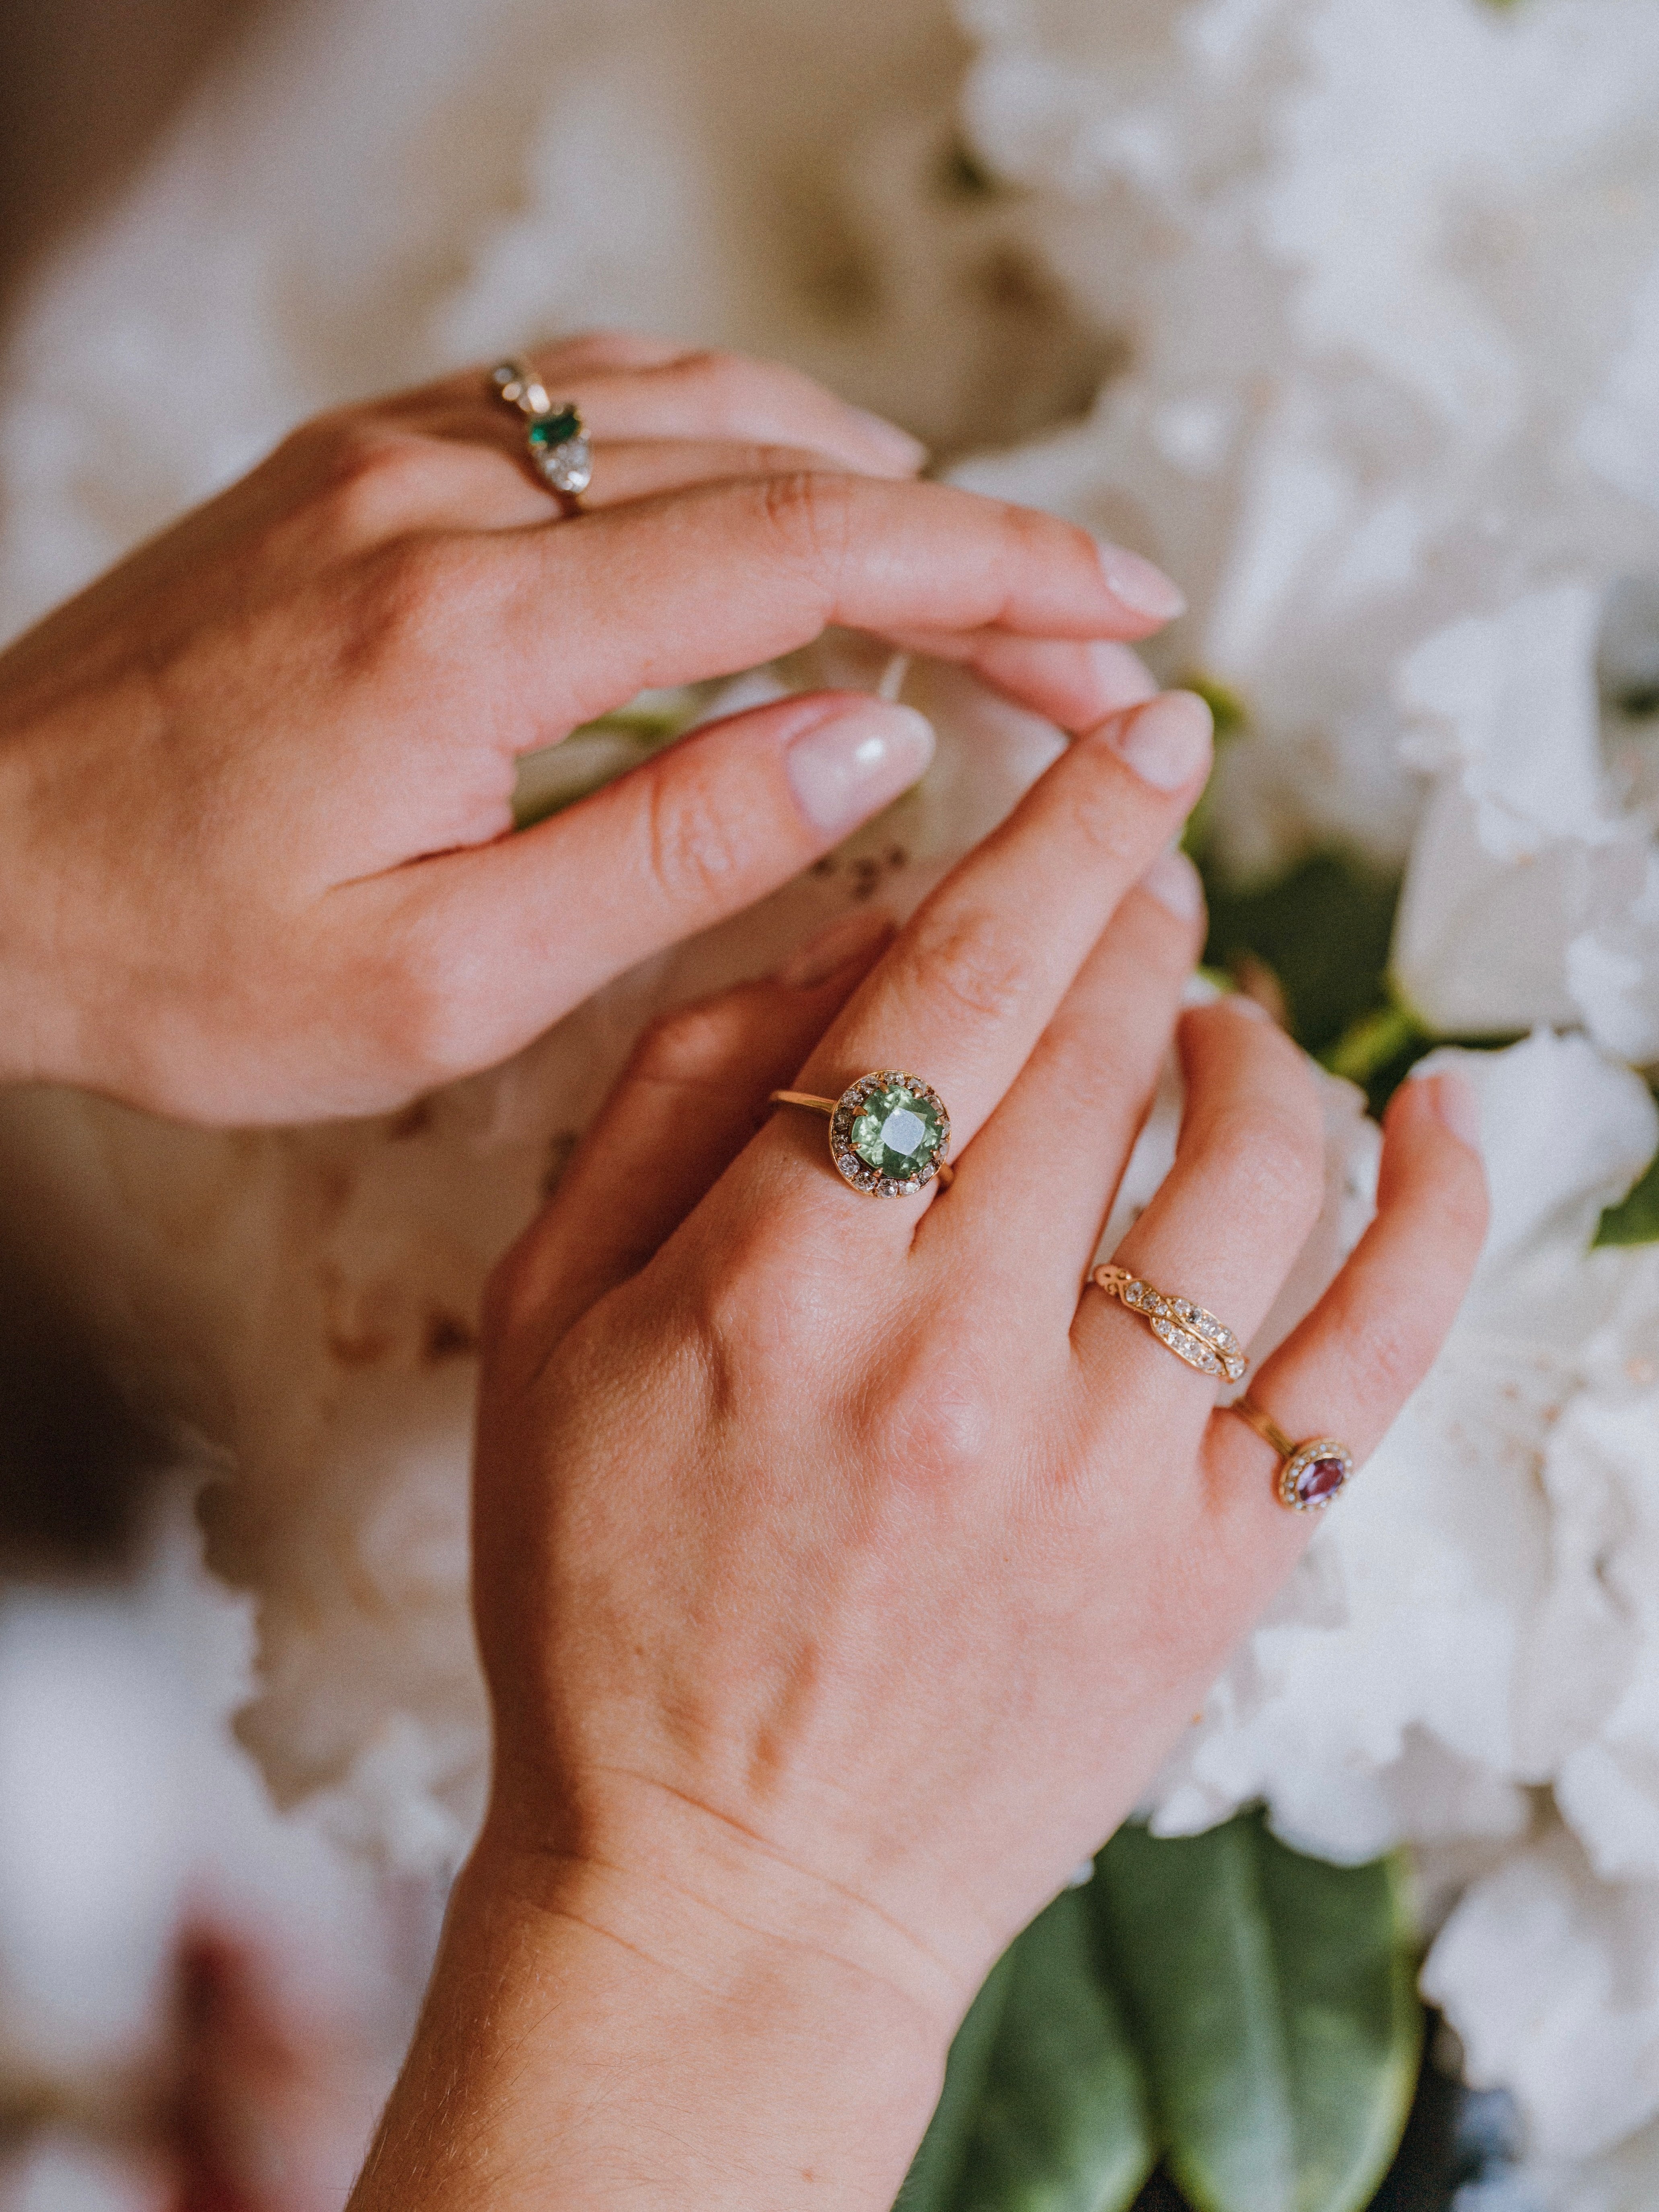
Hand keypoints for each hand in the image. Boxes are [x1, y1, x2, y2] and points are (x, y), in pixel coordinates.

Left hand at [0, 330, 1174, 1122]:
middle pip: (784, 474)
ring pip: (696, 406)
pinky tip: (786, 491)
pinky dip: (728, 438)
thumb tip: (876, 734)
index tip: (1129, 619)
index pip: (812, 556)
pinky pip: (590, 403)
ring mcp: (392, 460)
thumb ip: (675, 853)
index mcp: (477, 635)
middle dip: (970, 550)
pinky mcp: (357, 466)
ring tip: (975, 572)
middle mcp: (444, 501)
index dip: (1002, 574)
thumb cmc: (179, 962)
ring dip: (863, 479)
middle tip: (1093, 641)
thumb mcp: (442, 982)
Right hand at [356, 689, 1486, 2209]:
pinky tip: (1440, 1112)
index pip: (957, 982)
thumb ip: (680, 1103)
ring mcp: (1109, 1468)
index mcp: (778, 1287)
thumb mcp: (548, 1332)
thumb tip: (855, 936)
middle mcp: (957, 1361)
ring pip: (1251, 1162)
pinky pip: (1375, 1348)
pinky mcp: (1215, 1563)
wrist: (722, 1893)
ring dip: (1249, 1039)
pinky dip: (1432, 1204)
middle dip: (1139, 908)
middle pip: (1101, 1042)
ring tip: (1215, 1014)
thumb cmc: (605, 1600)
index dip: (1063, 832)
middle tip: (1146, 864)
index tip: (1137, 744)